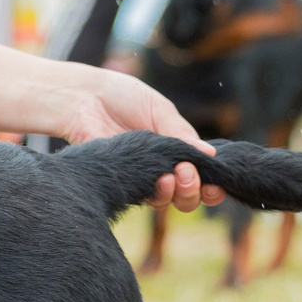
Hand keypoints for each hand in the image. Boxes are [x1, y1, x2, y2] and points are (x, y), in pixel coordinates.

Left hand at [56, 67, 224, 211]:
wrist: (85, 99)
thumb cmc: (123, 99)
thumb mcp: (159, 111)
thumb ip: (182, 134)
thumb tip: (211, 154)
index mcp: (178, 151)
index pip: (203, 177)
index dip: (213, 185)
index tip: (216, 181)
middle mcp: (163, 169)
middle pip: (189, 197)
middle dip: (195, 190)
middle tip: (188, 171)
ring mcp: (142, 179)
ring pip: (169, 202)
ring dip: (178, 193)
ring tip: (173, 174)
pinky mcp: (122, 184)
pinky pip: (144, 199)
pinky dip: (157, 193)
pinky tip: (159, 178)